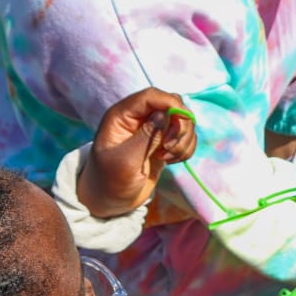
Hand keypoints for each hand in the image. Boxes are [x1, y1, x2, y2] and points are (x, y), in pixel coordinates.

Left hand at [78, 88, 195, 217]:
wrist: (110, 199)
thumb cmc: (110, 181)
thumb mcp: (126, 161)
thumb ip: (146, 136)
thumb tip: (164, 114)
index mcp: (122, 116)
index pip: (151, 96)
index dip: (170, 104)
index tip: (181, 122)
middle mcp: (139, 118)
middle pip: (173, 105)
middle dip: (179, 126)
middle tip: (169, 148)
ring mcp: (153, 130)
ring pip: (183, 121)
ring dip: (183, 140)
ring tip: (167, 157)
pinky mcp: (164, 143)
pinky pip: (185, 138)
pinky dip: (185, 149)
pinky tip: (171, 161)